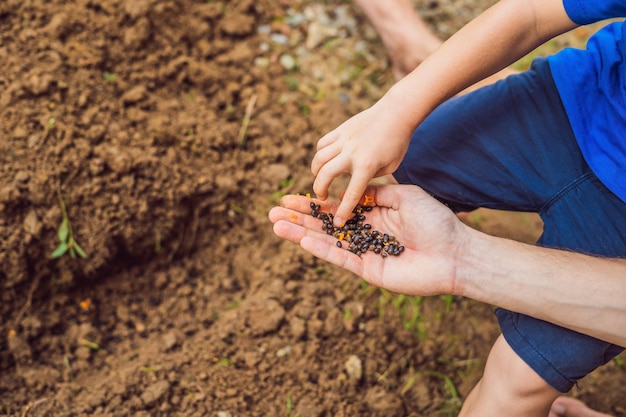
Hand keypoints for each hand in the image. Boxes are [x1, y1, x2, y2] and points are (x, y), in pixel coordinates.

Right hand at [268, 184, 465, 296]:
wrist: (456, 252)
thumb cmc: (436, 221)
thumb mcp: (405, 196)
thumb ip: (378, 192)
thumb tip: (354, 188)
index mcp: (373, 215)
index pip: (336, 208)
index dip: (313, 204)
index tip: (290, 197)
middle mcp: (365, 234)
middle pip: (325, 225)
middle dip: (299, 219)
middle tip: (272, 213)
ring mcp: (365, 253)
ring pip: (327, 242)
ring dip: (301, 234)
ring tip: (276, 226)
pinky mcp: (369, 271)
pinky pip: (341, 258)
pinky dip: (322, 249)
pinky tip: (302, 239)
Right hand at [311, 101, 414, 225]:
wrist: (396, 113)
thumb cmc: (397, 143)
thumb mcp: (389, 167)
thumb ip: (370, 178)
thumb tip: (354, 187)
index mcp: (367, 165)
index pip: (351, 193)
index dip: (342, 211)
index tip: (336, 222)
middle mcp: (352, 153)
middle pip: (325, 174)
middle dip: (319, 189)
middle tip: (322, 197)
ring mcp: (344, 139)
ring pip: (319, 158)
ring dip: (316, 172)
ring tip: (321, 179)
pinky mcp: (340, 130)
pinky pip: (322, 144)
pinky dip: (320, 155)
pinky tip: (325, 161)